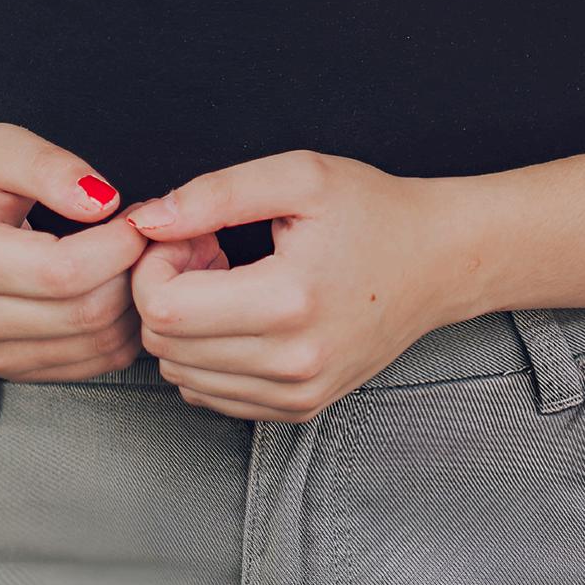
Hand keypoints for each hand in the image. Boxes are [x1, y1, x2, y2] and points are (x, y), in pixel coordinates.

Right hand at [0, 121, 229, 379]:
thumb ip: (50, 167)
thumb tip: (103, 202)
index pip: (62, 272)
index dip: (117, 245)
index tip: (138, 214)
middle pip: (84, 314)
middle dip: (131, 272)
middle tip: (144, 234)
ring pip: (95, 346)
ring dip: (132, 303)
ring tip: (131, 257)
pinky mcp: (10, 368)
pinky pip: (90, 364)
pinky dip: (119, 329)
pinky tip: (116, 287)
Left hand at [124, 149, 451, 423]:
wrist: (437, 261)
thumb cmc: (372, 211)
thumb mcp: (298, 175)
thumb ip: (215, 193)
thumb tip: (147, 220)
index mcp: (288, 302)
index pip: (163, 308)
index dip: (156, 263)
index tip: (189, 232)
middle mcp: (291, 364)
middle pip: (165, 345)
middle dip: (167, 289)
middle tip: (207, 249)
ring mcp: (296, 395)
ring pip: (182, 375)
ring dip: (186, 324)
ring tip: (228, 279)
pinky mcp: (298, 409)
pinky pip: (212, 395)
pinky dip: (207, 355)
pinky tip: (239, 312)